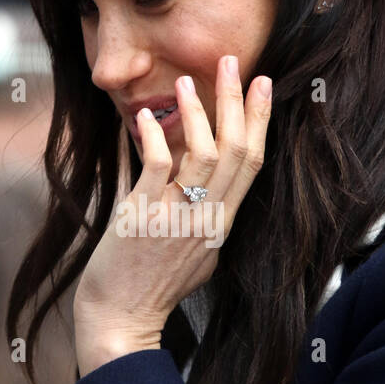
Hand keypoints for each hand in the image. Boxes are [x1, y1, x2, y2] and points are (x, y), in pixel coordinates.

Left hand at [74, 55, 272, 375]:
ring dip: (199, 112)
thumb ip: (203, 218)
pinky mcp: (143, 217)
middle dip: (238, 102)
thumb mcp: (194, 254)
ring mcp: (176, 218)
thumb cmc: (152, 288)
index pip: (252, 163)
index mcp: (221, 224)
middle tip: (235, 63)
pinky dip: (156, 137)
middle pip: (237, 151)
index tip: (263, 86)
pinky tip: (147, 117)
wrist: (121, 319)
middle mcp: (206, 219)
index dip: (259, 121)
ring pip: (204, 154)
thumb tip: (203, 187)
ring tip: (189, 81)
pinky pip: (158, 166)